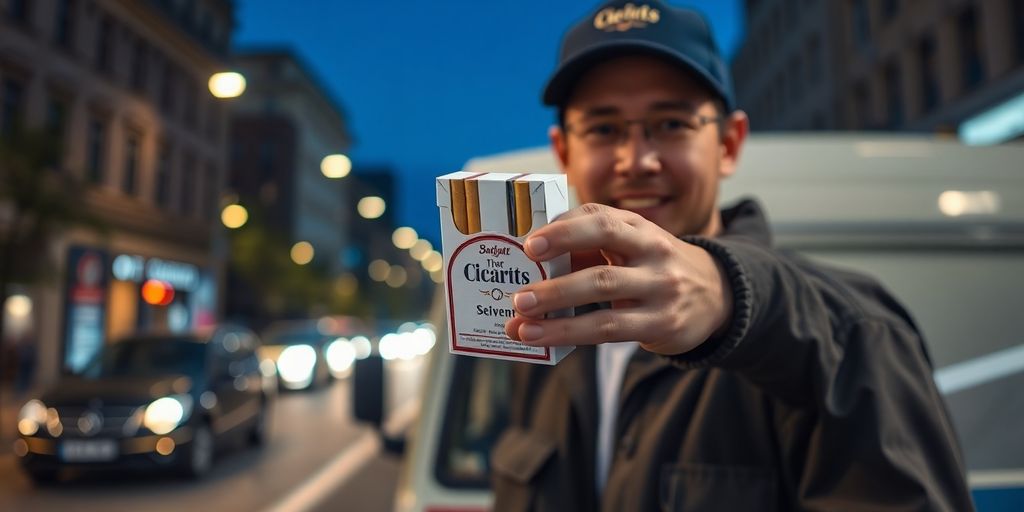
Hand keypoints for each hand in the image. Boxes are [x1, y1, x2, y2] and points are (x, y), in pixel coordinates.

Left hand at [504, 203, 732, 355]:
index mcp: (638, 227)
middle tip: (518, 294)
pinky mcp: (662, 323)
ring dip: (557, 311)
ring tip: (521, 323)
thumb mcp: (632, 244)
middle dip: (556, 279)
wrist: (716, 293)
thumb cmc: (652, 265)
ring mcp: (660, 288)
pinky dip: (571, 334)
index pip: (600, 219)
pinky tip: (543, 338)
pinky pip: (610, 329)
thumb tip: (528, 261)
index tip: (530, 243)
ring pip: (603, 298)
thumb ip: (588, 246)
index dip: (564, 230)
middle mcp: (653, 252)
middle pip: (601, 261)